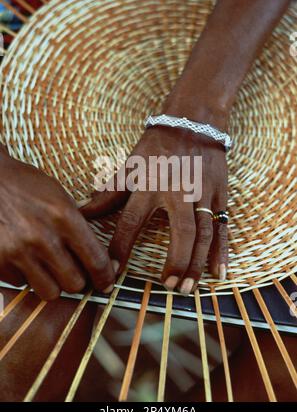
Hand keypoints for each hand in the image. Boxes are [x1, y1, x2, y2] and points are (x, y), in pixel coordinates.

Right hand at [0, 151, 117, 299]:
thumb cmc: (25, 185)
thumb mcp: (60, 197)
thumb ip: (79, 228)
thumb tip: (101, 261)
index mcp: (64, 217)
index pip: (96, 261)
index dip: (105, 278)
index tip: (106, 284)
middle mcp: (43, 238)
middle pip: (75, 284)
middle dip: (76, 279)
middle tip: (72, 268)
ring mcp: (18, 252)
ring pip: (50, 292)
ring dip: (52, 282)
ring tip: (46, 263)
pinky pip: (22, 285)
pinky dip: (25, 276)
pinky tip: (22, 256)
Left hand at [80, 125, 227, 294]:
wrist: (193, 122)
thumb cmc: (156, 146)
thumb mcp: (130, 166)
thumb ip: (108, 193)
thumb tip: (80, 210)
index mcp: (150, 185)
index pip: (132, 222)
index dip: (121, 249)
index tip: (112, 273)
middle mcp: (179, 191)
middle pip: (182, 232)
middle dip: (177, 262)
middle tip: (169, 287)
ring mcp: (203, 194)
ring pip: (205, 234)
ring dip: (198, 263)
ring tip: (189, 288)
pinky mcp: (220, 194)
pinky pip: (222, 226)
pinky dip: (222, 251)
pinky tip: (218, 273)